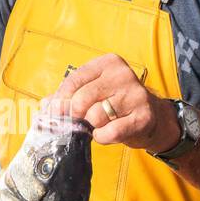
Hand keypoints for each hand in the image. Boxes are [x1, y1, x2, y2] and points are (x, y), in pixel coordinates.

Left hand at [47, 53, 181, 151]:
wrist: (153, 117)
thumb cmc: (117, 103)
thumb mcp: (94, 92)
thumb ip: (69, 96)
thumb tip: (45, 106)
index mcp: (109, 63)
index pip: (73, 80)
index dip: (61, 100)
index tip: (58, 111)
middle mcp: (123, 75)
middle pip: (81, 100)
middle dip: (77, 115)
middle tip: (83, 120)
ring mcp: (135, 96)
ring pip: (94, 116)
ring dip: (92, 126)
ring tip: (101, 123)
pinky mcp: (143, 117)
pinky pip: (109, 132)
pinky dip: (103, 137)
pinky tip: (108, 132)